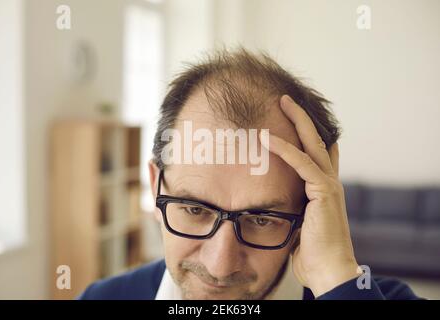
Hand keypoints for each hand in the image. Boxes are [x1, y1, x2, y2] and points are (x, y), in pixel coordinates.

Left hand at [260, 95, 360, 296]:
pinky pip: (302, 163)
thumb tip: (275, 205)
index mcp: (324, 189)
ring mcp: (329, 185)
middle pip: (317, 141)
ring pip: (312, 144)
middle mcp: (330, 182)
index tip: (295, 120)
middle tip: (287, 101)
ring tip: (282, 103)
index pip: (319, 154)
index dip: (309, 135)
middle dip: (302, 119)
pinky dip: (285, 149)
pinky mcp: (324, 192)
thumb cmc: (312, 252)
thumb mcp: (299, 223)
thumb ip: (292, 208)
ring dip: (297, 121)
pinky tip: (269, 138)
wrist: (328, 270)